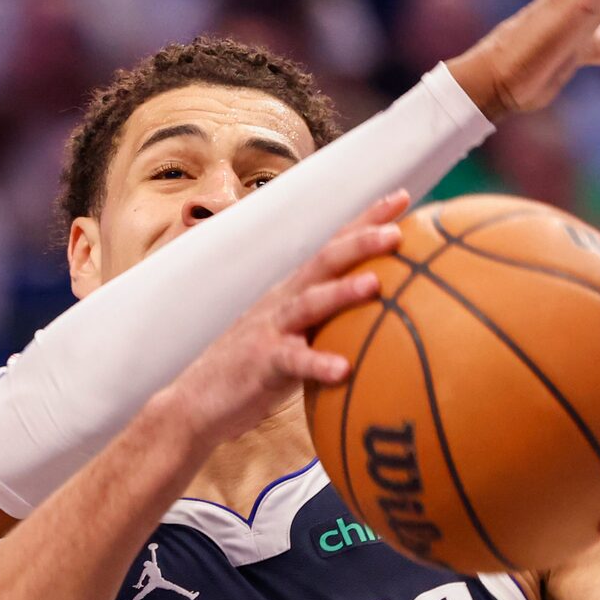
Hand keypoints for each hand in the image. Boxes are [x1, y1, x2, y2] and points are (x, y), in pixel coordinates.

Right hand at [164, 190, 407, 450]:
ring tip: (375, 284)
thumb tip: (382, 323)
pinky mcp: (261, 363)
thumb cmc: (255, 372)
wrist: (197, 402)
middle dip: (361, 242)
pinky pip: (293, 362)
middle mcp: (283, 301)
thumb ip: (330, 326)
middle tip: (397, 230)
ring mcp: (270, 329)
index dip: (365, 220)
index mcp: (295, 292)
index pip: (334, 247)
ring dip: (342, 292)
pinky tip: (343, 370)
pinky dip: (317, 363)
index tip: (402, 198)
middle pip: (324, 261)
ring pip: (308, 303)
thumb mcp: (298, 340)